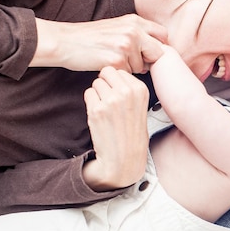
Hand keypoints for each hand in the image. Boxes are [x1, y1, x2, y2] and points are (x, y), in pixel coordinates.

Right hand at [32, 14, 166, 72]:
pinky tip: (107, 65)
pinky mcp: (117, 60)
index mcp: (134, 21)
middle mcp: (133, 31)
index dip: (157, 47)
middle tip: (132, 61)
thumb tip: (156, 50)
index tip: (148, 53)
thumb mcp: (117, 27)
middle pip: (158, 53)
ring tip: (113, 60)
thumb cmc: (91, 37)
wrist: (65, 42)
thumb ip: (137, 34)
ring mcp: (126, 46)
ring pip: (142, 66)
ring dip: (131, 68)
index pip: (162, 35)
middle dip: (148, 60)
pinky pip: (128, 74)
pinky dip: (119, 73)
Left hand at [82, 67, 149, 190]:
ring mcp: (111, 100)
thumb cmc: (132, 135)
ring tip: (106, 111)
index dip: (116, 82)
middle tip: (109, 100)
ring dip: (98, 94)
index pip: (119, 71)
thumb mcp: (140, 107)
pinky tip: (100, 116)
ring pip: (96, 83)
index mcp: (140, 90)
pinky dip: (91, 103)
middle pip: (106, 72)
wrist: (124, 159)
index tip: (120, 96)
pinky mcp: (96, 110)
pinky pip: (88, 94)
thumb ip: (129, 89)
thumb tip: (112, 72)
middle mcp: (127, 92)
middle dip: (105, 83)